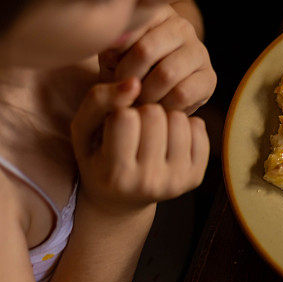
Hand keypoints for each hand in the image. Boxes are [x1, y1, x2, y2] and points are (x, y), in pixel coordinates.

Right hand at [70, 77, 209, 213]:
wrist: (119, 198)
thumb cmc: (97, 156)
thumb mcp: (83, 129)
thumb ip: (99, 100)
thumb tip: (134, 83)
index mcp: (116, 175)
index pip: (125, 117)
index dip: (119, 111)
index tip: (114, 125)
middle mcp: (148, 183)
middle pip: (155, 115)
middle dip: (143, 112)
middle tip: (135, 129)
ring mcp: (175, 182)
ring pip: (179, 119)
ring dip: (164, 117)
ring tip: (151, 132)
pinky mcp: (194, 177)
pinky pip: (199, 129)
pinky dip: (185, 125)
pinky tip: (169, 138)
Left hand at [99, 5, 215, 113]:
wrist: (147, 98)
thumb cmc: (125, 72)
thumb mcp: (110, 56)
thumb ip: (110, 45)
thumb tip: (114, 42)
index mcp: (155, 11)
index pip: (130, 27)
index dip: (114, 54)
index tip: (110, 68)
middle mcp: (182, 26)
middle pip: (146, 50)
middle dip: (128, 77)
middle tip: (122, 90)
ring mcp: (199, 51)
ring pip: (166, 74)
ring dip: (145, 95)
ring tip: (138, 99)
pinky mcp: (209, 78)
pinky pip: (182, 94)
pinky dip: (164, 106)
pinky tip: (157, 107)